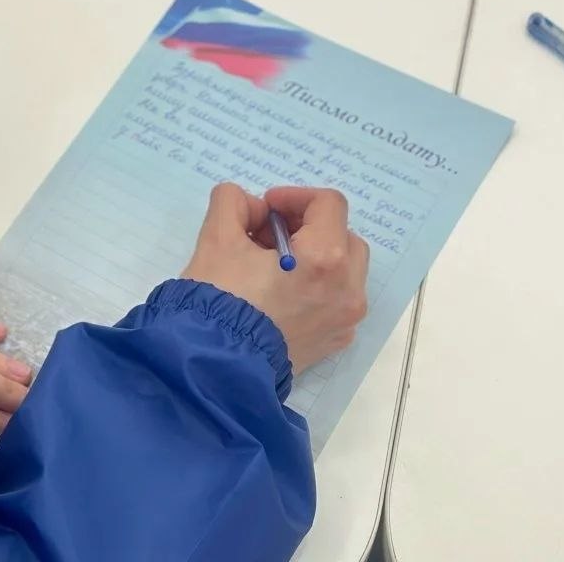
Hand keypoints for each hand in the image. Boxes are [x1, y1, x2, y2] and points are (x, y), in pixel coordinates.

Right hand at [183, 183, 369, 371]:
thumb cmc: (219, 299)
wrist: (217, 367)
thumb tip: (252, 209)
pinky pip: (337, 299)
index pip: (328, 204)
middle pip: (342, 235)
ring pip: (344, 269)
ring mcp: (345, 319)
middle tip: (267, 234)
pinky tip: (280, 293)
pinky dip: (317, 286)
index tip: (265, 207)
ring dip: (315, 255)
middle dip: (307, 226)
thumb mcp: (216, 238)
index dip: (294, 196)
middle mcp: (347, 288)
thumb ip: (232, 203)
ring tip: (273, 265)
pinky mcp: (335, 341)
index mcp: (325, 257)